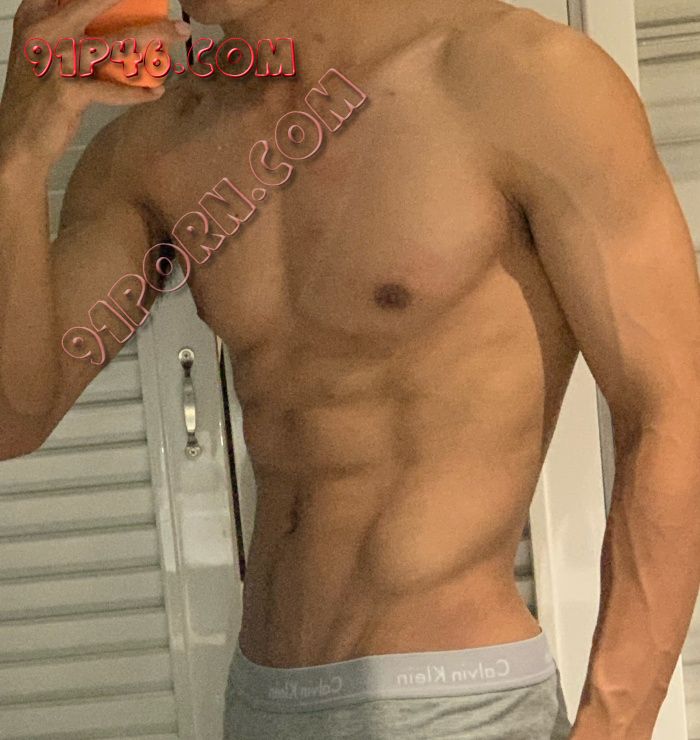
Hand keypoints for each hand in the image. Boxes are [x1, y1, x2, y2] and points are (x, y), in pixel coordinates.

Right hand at [0, 0, 185, 164]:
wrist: (19, 138)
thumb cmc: (41, 95)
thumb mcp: (51, 54)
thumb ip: (76, 35)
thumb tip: (123, 29)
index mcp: (36, 15)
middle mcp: (43, 32)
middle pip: (95, 7)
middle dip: (139, 10)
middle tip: (175, 17)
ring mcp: (53, 61)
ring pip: (110, 45)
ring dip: (150, 38)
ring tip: (178, 36)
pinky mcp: (65, 93)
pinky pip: (109, 90)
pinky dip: (134, 93)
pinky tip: (156, 92)